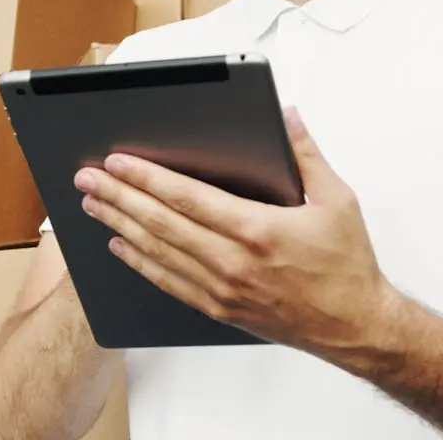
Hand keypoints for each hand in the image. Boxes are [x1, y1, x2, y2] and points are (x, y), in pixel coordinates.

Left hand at [74, 107, 397, 361]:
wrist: (355, 327)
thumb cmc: (347, 265)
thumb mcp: (337, 200)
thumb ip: (306, 155)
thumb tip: (288, 116)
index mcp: (257, 229)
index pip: (186, 198)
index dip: (146, 178)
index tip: (117, 162)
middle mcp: (233, 262)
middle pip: (161, 224)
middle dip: (119, 198)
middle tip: (86, 179)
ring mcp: (222, 289)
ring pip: (158, 253)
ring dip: (120, 226)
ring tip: (92, 206)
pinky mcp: (220, 309)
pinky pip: (169, 282)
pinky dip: (140, 262)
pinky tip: (120, 246)